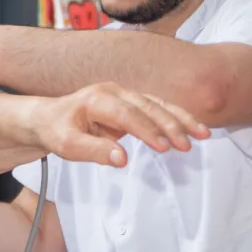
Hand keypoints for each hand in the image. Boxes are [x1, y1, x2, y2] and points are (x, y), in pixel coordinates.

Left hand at [30, 83, 210, 165]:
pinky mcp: (132, 103)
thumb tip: (121, 159)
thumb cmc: (57, 130)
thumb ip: (93, 151)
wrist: (48, 117)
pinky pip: (158, 108)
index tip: (164, 147)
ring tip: (203, 134)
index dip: (147, 130)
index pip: (127, 114)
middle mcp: (114, 91)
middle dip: (171, 124)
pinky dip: (177, 118)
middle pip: (148, 106)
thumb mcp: (66, 145)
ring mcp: (125, 95)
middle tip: (188, 144)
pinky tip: (193, 129)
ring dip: (181, 119)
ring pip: (158, 104)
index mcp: (97, 98)